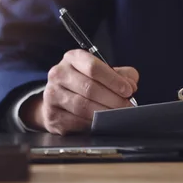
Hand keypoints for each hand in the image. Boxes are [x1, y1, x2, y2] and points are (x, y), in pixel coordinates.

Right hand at [20, 49, 138, 134]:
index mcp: (73, 58)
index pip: (93, 68)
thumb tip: (131, 85)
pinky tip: (102, 123)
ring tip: (118, 115)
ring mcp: (52, 94)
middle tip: (127, 106)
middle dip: (113, 99)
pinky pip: (76, 122)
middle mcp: (59, 73)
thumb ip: (121, 75)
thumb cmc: (86, 83)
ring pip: (83, 106)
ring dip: (104, 113)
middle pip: (90, 88)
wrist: (59, 99)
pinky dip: (92, 123)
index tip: (128, 90)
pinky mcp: (52, 115)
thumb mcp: (104, 72)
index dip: (113, 80)